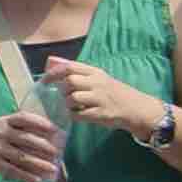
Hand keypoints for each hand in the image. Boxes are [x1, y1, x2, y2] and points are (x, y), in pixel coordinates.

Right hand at [0, 107, 61, 181]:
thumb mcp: (1, 124)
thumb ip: (20, 127)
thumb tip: (49, 136)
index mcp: (4, 121)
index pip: (24, 119)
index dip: (40, 123)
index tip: (54, 129)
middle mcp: (1, 133)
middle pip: (26, 140)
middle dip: (44, 147)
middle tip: (58, 153)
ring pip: (22, 158)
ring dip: (39, 165)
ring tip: (53, 170)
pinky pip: (12, 171)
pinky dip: (25, 176)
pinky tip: (37, 180)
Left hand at [39, 56, 159, 133]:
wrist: (136, 108)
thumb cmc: (113, 92)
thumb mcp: (99, 77)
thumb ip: (80, 73)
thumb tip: (53, 65)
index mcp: (95, 72)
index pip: (70, 67)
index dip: (53, 73)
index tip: (45, 80)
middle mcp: (97, 83)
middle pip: (70, 82)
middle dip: (62, 90)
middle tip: (62, 96)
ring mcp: (100, 99)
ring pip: (72, 98)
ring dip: (67, 104)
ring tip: (72, 106)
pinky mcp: (101, 114)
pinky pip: (79, 115)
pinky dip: (74, 116)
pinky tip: (77, 115)